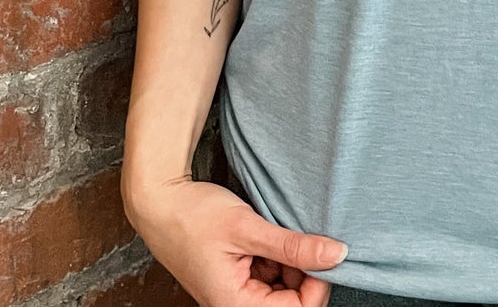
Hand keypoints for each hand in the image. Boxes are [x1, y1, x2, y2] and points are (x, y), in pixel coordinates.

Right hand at [122, 172, 348, 306]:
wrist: (159, 201)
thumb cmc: (193, 216)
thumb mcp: (248, 228)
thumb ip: (293, 245)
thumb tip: (337, 254)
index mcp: (235, 305)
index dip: (317, 284)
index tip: (325, 253)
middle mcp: (236, 304)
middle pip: (290, 302)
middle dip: (304, 272)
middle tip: (304, 237)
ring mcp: (236, 290)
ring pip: (282, 287)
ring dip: (291, 262)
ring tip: (281, 231)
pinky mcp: (236, 276)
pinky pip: (268, 274)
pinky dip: (277, 256)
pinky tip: (271, 234)